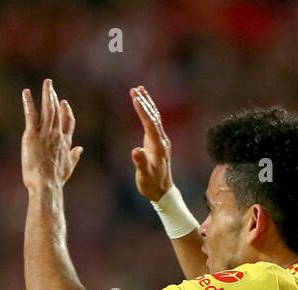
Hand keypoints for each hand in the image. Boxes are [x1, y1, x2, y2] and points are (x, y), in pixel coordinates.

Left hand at [21, 78, 83, 191]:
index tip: (64, 102)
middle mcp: (57, 135)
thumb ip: (74, 156)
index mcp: (65, 143)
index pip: (68, 122)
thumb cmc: (56, 180)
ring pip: (48, 109)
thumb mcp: (68, 167)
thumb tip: (80, 149)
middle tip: (50, 85)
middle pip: (57, 111)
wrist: (46, 185)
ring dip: (47, 95)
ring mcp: (45, 134)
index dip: (66, 111)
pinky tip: (26, 93)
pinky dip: (28, 103)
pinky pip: (31, 115)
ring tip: (46, 83)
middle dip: (54, 97)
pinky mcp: (31, 136)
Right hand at [130, 85, 171, 201]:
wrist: (162, 191)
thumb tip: (135, 151)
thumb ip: (141, 163)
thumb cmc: (152, 185)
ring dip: (147, 103)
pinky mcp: (157, 142)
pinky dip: (147, 112)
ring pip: (154, 118)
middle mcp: (162, 141)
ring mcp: (161, 140)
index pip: (150, 124)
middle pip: (154, 117)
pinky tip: (143, 106)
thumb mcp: (145, 176)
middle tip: (135, 89)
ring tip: (139, 90)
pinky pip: (153, 123)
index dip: (143, 111)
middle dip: (144, 102)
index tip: (135, 99)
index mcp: (158, 147)